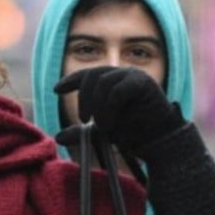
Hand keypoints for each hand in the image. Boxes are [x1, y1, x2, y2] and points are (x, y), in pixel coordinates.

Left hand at [53, 66, 182, 151]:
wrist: (159, 141)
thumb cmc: (133, 133)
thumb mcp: (101, 131)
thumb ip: (82, 131)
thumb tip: (58, 137)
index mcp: (112, 80)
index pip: (87, 74)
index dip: (70, 80)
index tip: (55, 90)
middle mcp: (122, 73)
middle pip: (92, 75)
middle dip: (83, 97)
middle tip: (83, 119)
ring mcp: (134, 75)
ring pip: (104, 81)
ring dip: (97, 105)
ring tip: (101, 126)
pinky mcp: (144, 83)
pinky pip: (118, 90)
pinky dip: (109, 107)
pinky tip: (108, 124)